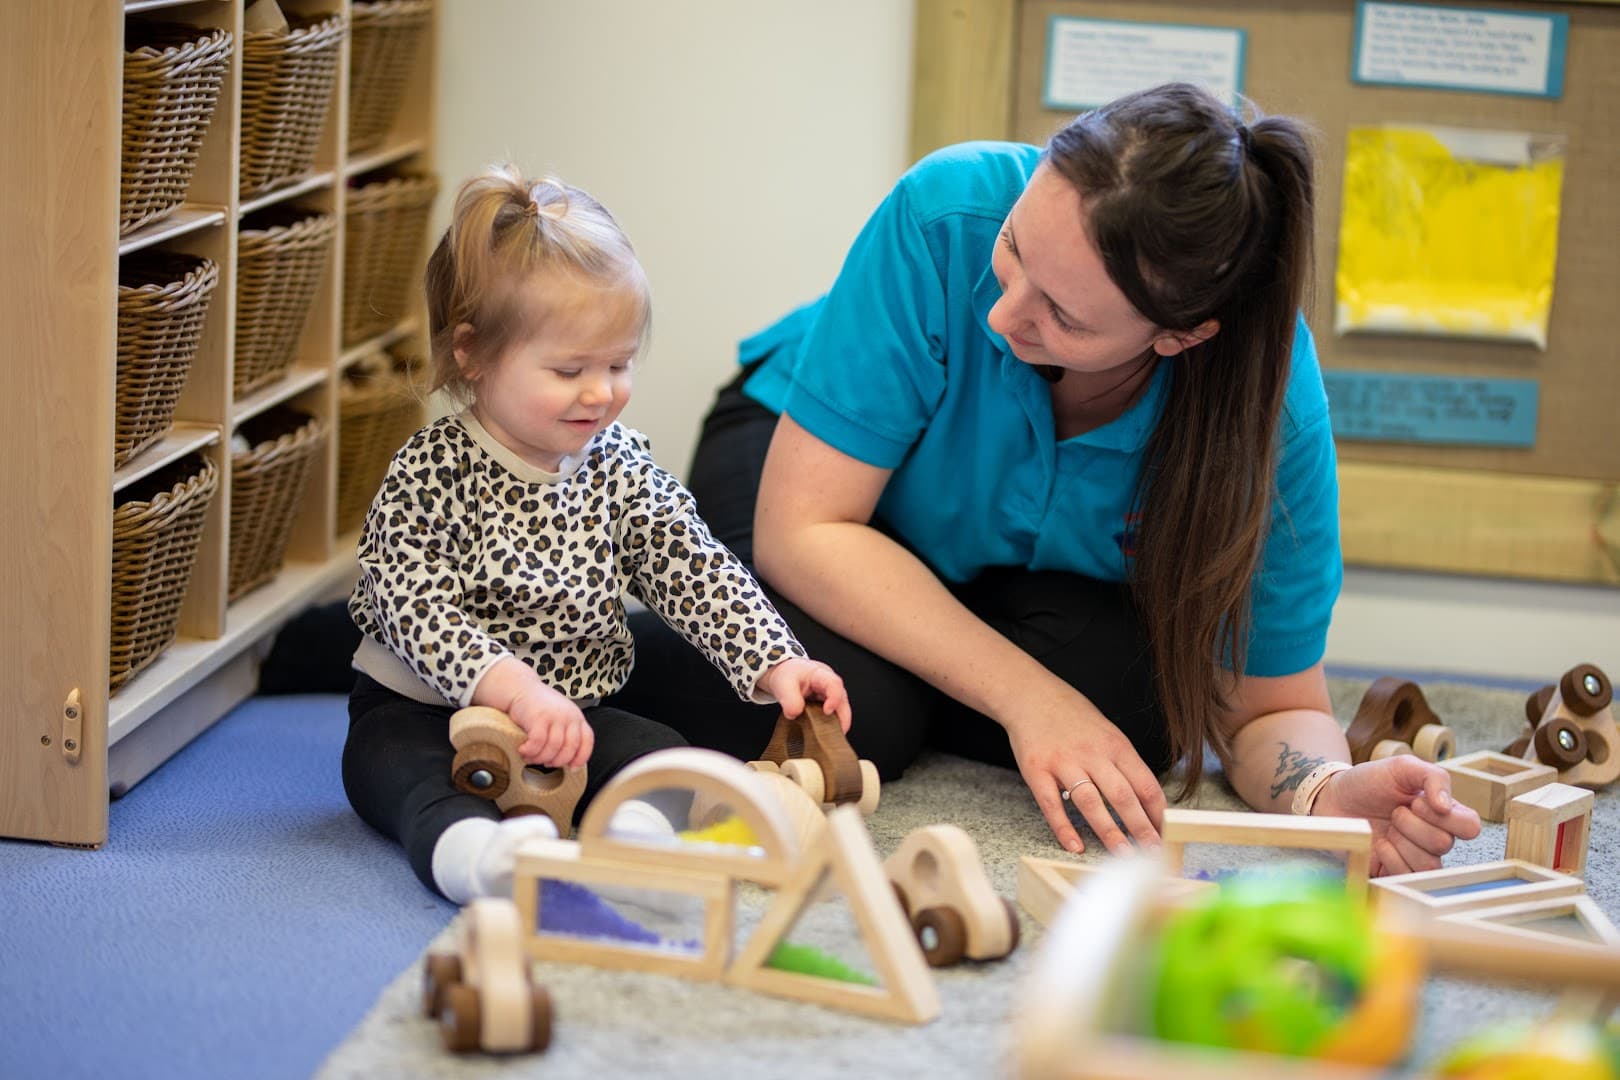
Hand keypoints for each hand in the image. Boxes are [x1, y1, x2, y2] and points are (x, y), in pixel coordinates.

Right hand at [507, 682, 593, 768]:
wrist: (520, 688)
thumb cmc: (538, 706)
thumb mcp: (560, 716)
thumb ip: (566, 733)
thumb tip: (568, 761)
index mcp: (577, 717)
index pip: (587, 741)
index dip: (581, 757)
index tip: (572, 768)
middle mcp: (569, 716)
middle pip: (569, 749)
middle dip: (557, 761)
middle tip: (545, 763)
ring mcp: (555, 716)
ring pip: (553, 749)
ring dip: (540, 758)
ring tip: (530, 757)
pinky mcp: (539, 717)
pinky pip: (537, 743)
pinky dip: (530, 751)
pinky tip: (523, 750)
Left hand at [761, 657, 851, 731]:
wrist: (785, 675)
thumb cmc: (788, 675)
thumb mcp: (783, 684)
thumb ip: (789, 699)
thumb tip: (794, 714)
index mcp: (820, 674)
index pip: (834, 684)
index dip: (834, 698)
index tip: (827, 711)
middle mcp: (829, 685)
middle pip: (842, 701)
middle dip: (842, 718)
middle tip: (835, 734)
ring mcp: (830, 696)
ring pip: (840, 711)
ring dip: (836, 724)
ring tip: (827, 738)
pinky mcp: (826, 706)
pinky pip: (832, 717)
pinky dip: (828, 726)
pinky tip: (821, 735)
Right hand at [1004, 682, 1164, 854]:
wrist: (1030, 695)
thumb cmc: (1072, 716)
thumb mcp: (1107, 732)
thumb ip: (1123, 763)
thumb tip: (1147, 800)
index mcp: (1115, 745)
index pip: (1145, 783)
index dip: (1157, 812)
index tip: (1166, 834)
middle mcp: (1092, 754)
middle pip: (1123, 796)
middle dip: (1141, 828)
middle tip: (1152, 852)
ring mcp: (1063, 762)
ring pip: (1090, 803)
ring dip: (1109, 832)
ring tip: (1122, 854)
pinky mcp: (1036, 771)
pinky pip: (1051, 804)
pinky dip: (1063, 828)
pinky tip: (1075, 846)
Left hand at [1312, 756, 1481, 875]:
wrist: (1333, 798)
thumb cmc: (1369, 781)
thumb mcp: (1401, 767)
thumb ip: (1432, 777)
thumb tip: (1447, 805)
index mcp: (1442, 812)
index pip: (1470, 826)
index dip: (1446, 816)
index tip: (1417, 801)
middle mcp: (1434, 837)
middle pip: (1444, 844)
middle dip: (1412, 824)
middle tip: (1394, 812)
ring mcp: (1415, 857)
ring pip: (1429, 864)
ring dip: (1402, 841)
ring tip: (1387, 828)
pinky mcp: (1394, 872)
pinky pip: (1406, 876)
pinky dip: (1390, 857)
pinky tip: (1379, 843)